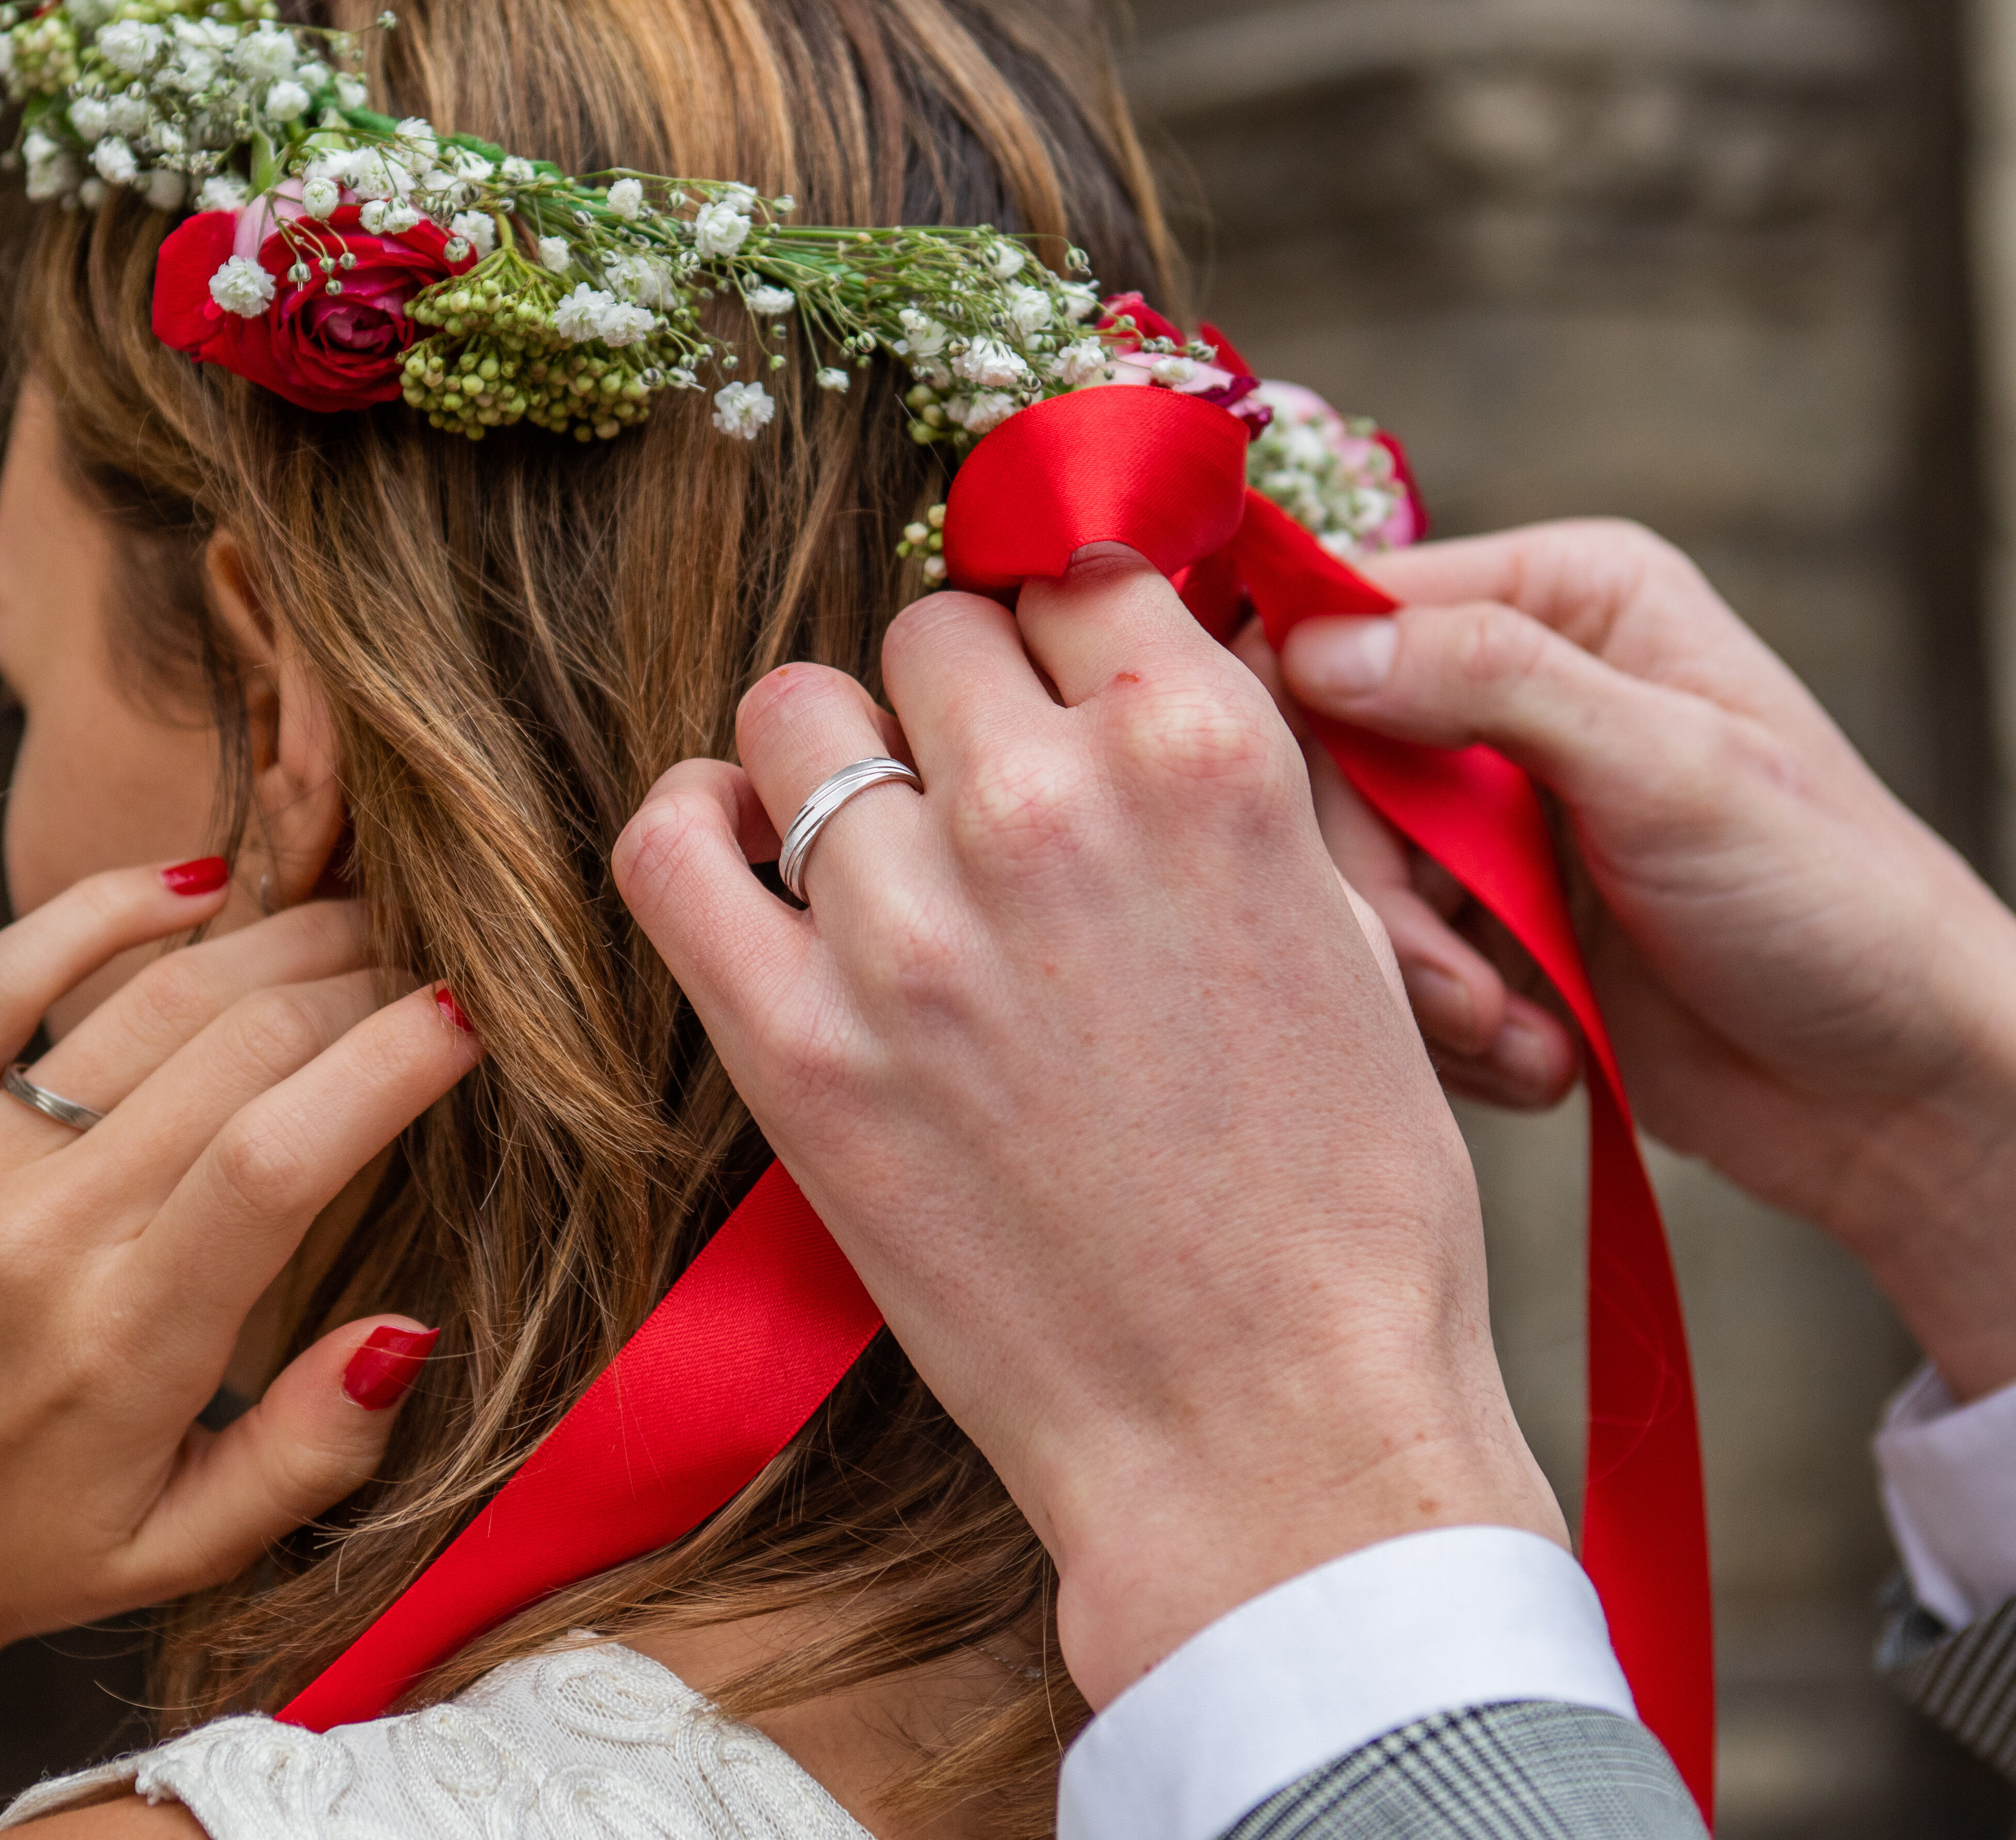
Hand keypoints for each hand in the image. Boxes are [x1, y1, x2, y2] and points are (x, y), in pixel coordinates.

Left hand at [0, 866, 479, 1839]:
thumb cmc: (13, 1552)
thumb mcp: (183, 1549)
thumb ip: (313, 1450)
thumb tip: (411, 1326)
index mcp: (131, 1345)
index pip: (286, 1154)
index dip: (394, 1059)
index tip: (473, 1012)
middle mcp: (43, 1240)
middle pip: (238, 1051)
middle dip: (359, 980)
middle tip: (429, 957)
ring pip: (146, 999)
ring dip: (269, 941)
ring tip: (347, 922)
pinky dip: (101, 910)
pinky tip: (192, 887)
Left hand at [616, 547, 1559, 1708]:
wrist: (1273, 1434)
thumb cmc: (1340, 1211)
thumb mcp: (1343, 937)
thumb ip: (1224, 782)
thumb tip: (1128, 675)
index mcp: (1205, 760)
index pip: (1078, 581)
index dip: (1069, 640)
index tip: (1061, 693)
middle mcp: (1047, 809)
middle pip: (933, 634)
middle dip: (960, 699)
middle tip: (982, 794)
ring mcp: (906, 926)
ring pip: (798, 713)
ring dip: (838, 760)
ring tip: (877, 845)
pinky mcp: (795, 1045)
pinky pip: (672, 845)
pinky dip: (695, 824)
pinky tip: (738, 849)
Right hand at [1260, 519, 2015, 1395]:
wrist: (1908, 1098)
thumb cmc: (1836, 904)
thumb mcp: (1670, 770)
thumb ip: (1493, 682)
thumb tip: (1316, 643)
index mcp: (1567, 599)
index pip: (1347, 613)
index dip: (1300, 714)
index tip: (1302, 831)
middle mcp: (1514, 689)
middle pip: (1324, 763)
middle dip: (1380, 897)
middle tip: (1461, 995)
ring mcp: (1496, 817)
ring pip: (1346, 878)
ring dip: (1423, 981)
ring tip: (1522, 1044)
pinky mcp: (1493, 926)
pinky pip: (1390, 962)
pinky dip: (1451, 1028)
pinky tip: (1541, 1061)